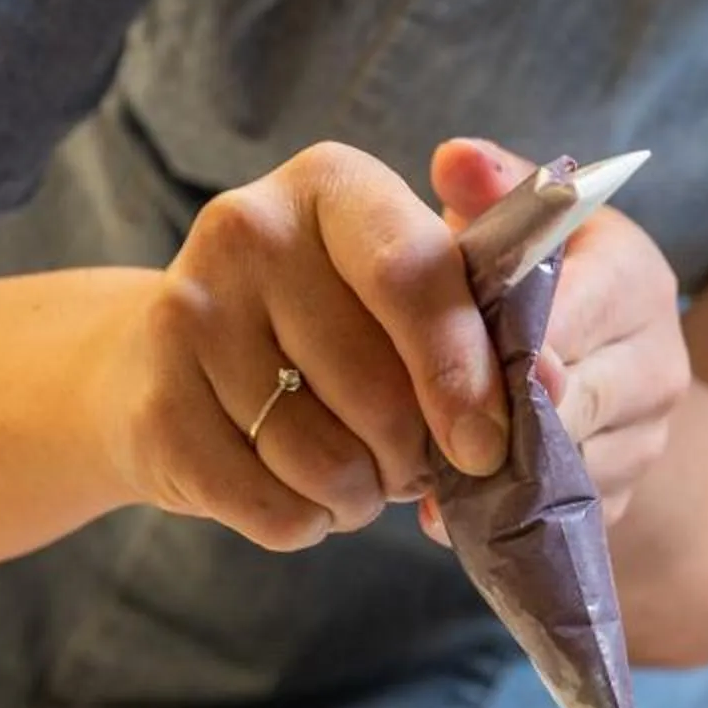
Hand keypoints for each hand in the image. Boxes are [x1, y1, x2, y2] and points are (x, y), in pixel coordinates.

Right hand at [96, 143, 507, 551]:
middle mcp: (249, 229)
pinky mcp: (153, 407)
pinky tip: (297, 490)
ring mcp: (187, 313)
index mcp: (335, 185)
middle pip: (378, 388)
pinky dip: (308, 522)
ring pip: (327, 461)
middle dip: (417, 453)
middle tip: (416, 459)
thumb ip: (493, 320)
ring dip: (363, 494)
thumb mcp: (410, 296)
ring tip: (355, 470)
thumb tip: (555, 384)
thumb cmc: (328, 330)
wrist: (160, 367)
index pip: (415, 277)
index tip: (487, 444)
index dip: (464, 374)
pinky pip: (274, 507)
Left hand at [419, 137, 687, 540]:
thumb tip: (454, 156)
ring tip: (426, 473)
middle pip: (581, 401)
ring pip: (572, 467)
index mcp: (637, 279)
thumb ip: (489, 189)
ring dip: (500, 473)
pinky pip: (566, 517)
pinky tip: (452, 512)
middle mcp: (660, 361)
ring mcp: (648, 438)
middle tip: (429, 428)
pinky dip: (509, 518)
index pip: (582, 314)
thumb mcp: (520, 223)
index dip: (520, 343)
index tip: (468, 363)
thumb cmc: (536, 276)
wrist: (599, 360)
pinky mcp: (624, 498)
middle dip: (505, 415)